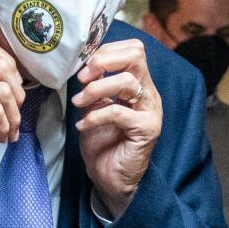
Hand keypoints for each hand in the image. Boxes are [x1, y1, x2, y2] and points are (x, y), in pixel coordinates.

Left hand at [72, 40, 161, 214]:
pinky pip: (119, 112)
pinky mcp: (145, 130)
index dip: (106, 51)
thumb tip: (80, 65)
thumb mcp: (94, 106)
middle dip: (104, 61)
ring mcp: (150, 111)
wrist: (110, 178)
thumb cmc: (103, 142)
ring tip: (78, 102)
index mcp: (139, 84)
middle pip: (136, 57)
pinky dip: (95, 116)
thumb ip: (94, 85)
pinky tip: (83, 124)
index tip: (84, 66)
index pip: (133, 50)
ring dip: (95, 89)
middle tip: (82, 78)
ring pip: (127, 82)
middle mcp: (149, 94)